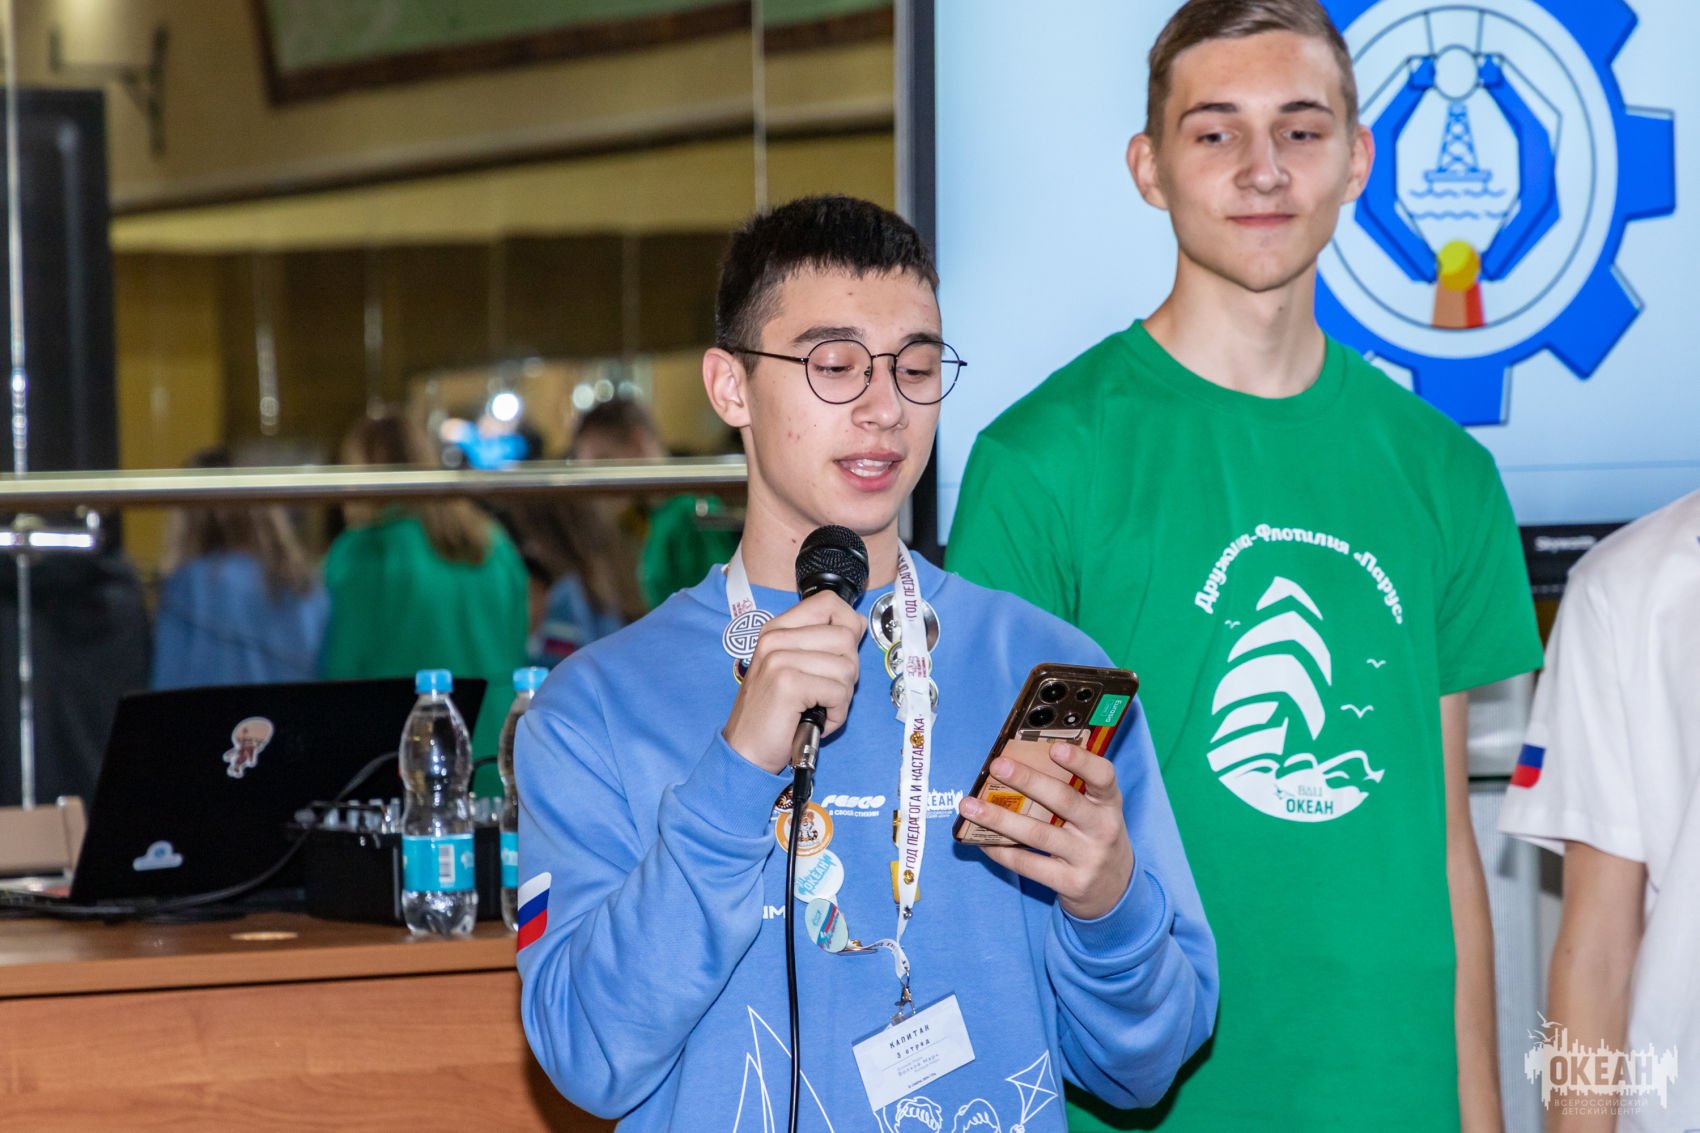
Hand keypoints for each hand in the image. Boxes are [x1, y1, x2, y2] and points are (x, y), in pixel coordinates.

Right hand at [723, 591, 864, 773]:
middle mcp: (775, 639)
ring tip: (819, 708)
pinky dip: (836, 714)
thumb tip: (857, 623)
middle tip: (826, 692)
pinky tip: (817, 719)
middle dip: (848, 672)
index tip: (842, 652)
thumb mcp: (793, 668)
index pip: (829, 603)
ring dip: (842, 697)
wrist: (745, 751)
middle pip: (845, 637)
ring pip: (847, 667)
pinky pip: (838, 692)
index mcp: (777, 630)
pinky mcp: (788, 684)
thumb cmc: (775, 714)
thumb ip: (821, 643)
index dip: (848, 625)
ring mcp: (779, 659)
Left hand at [958, 742, 1133, 920]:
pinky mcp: (1071, 883)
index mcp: (1109, 803)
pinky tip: (981, 840)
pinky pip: (1028, 864)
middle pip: (1063, 799)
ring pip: (1037, 833)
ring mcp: (1087, 858)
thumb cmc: (1094, 837)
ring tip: (970, 806)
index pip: (1103, 776)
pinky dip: (1001, 851)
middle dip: (1027, 780)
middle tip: (998, 765)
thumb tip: (1017, 765)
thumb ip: (1071, 791)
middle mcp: (1103, 828)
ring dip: (999, 819)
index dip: (1081, 761)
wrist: (1114, 889)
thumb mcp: (1095, 812)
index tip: (1055, 748)